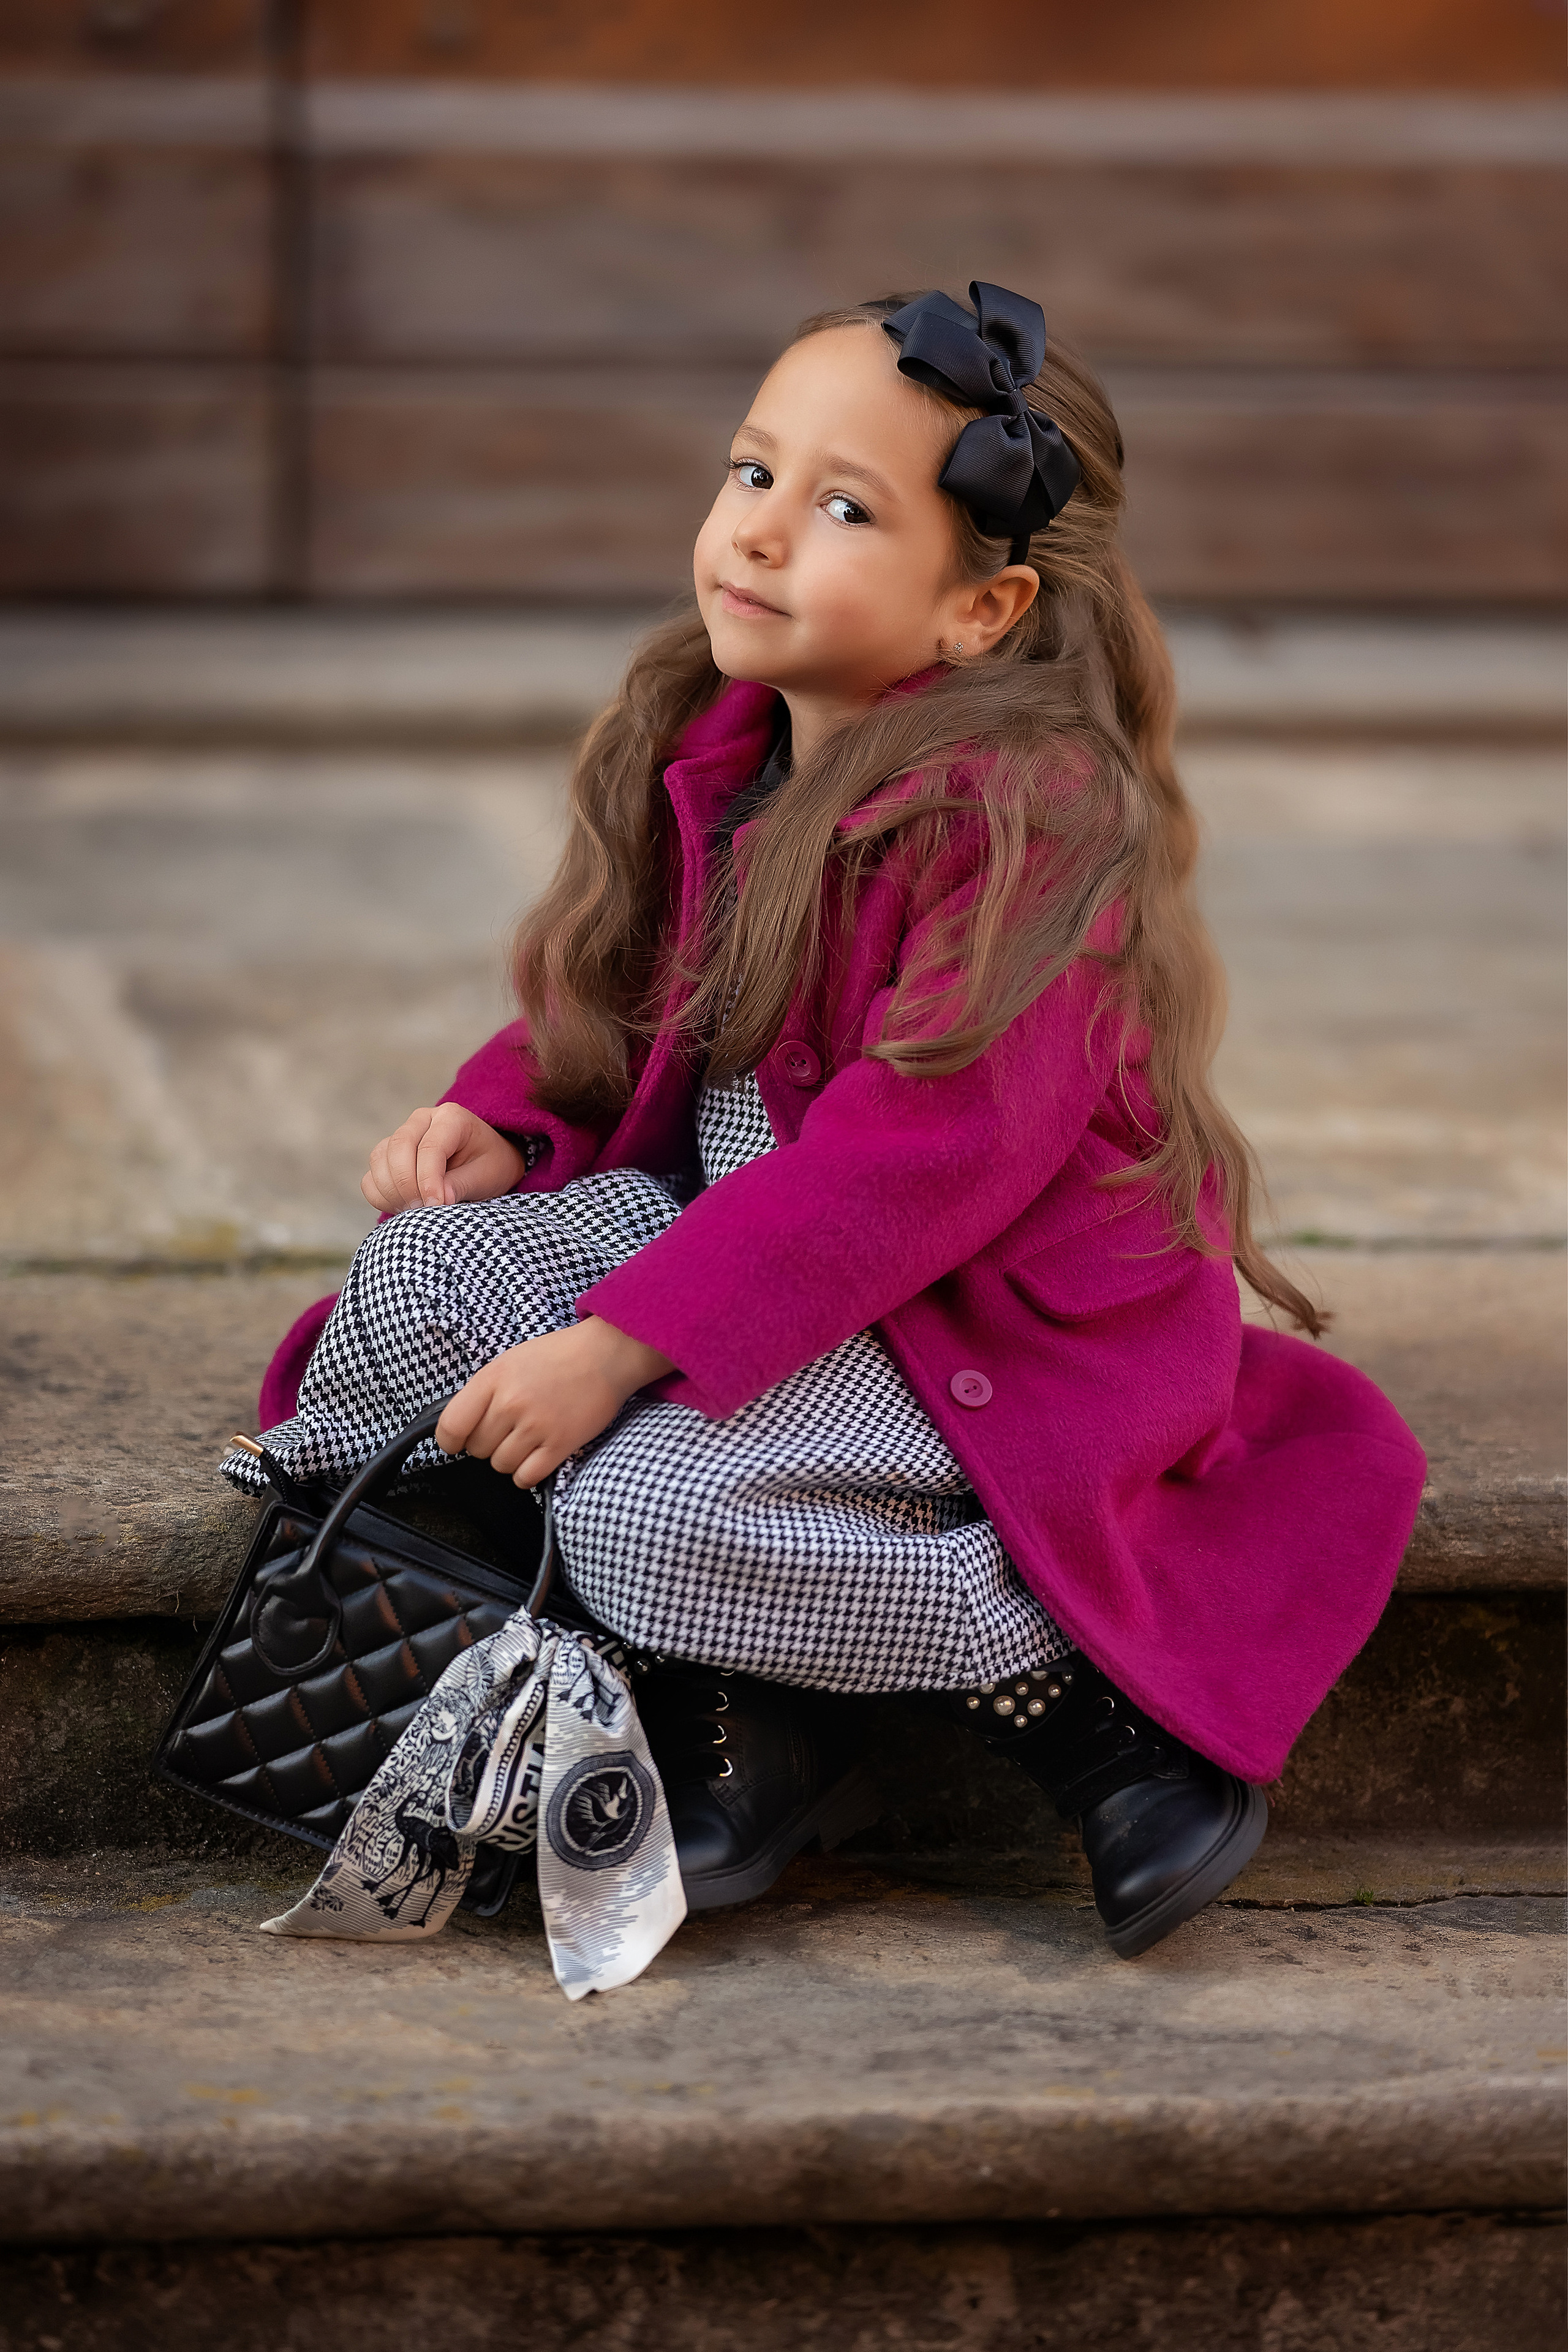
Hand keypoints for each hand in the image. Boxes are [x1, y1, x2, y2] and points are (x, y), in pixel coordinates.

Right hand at [361, 1104, 525, 1213]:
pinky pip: (371, 1177)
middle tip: (424, 1211)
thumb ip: (460, 1185)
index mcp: (451, 1117)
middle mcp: (422, 1120)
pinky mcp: (388, 1155)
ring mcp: (401, 1135)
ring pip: (379, 1161)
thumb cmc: (491, 1165)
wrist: (487, 1160)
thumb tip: (434, 1201)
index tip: (435, 1205)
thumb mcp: (487, 1175)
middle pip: (398, 1149)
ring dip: (392, 1192)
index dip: (428, 1180)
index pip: (430, 1148)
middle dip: (407, 1186)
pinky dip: (381, 1196)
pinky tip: (404, 1208)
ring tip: (417, 1211)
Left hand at [435, 1317, 675, 1487]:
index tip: (457, 1443)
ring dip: (509, 1459)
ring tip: (526, 1440)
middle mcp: (511, 1403)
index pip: (451, 1425)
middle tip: (508, 1430)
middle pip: (478, 1449)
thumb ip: (484, 1391)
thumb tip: (463, 1426)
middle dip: (488, 1444)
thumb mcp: (510, 1362)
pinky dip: (526, 1474)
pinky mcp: (560, 1444)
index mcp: (493, 1379)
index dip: (449, 1441)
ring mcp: (536, 1426)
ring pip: (501, 1465)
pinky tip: (536, 1458)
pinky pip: (526, 1477)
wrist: (605, 1355)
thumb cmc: (556, 1357)